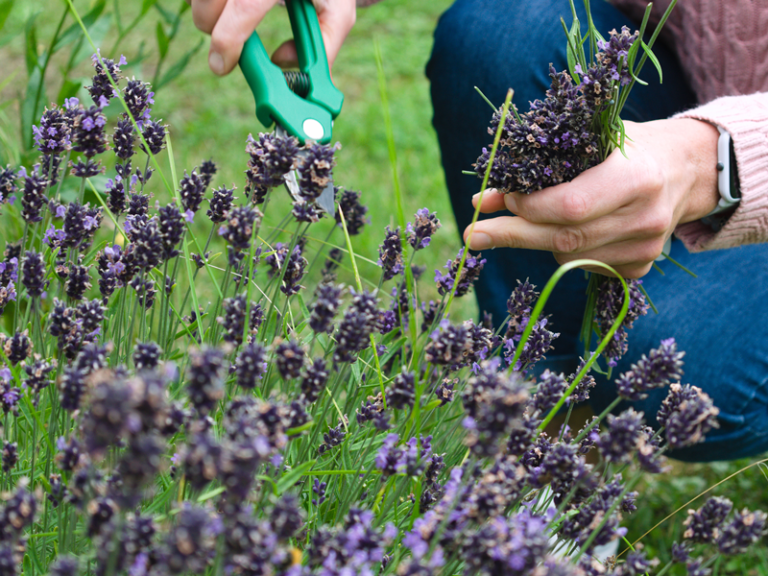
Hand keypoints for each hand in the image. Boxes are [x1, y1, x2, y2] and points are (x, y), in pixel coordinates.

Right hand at [188, 0, 356, 75]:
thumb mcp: (338, 9)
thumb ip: (323, 45)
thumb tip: (282, 64)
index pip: (245, 6)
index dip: (228, 40)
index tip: (221, 65)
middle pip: (208, 0)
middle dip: (211, 27)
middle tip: (229, 42)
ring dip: (207, 11)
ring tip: (234, 16)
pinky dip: (204, 0)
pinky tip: (226, 4)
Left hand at [464, 119, 720, 277]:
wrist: (687, 168)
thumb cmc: (629, 146)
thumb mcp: (590, 141)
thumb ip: (540, 168)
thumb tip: (483, 201)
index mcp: (637, 178)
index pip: (569, 207)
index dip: (529, 207)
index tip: (503, 199)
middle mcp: (645, 218)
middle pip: (563, 239)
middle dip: (511, 234)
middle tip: (473, 235)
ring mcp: (645, 248)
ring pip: (568, 256)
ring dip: (539, 238)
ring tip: (535, 217)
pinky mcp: (640, 267)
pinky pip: (583, 266)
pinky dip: (565, 249)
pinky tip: (573, 228)